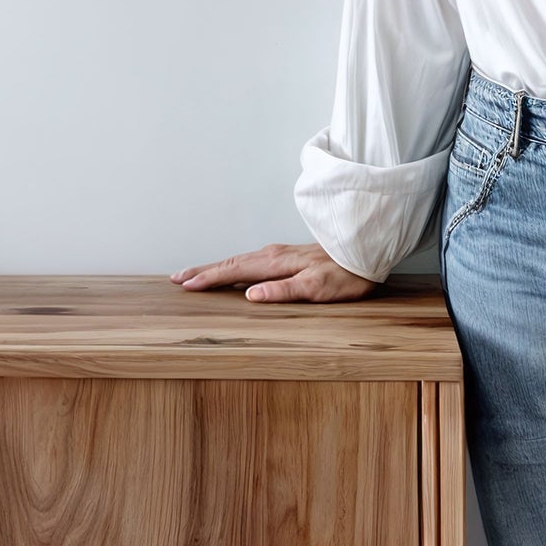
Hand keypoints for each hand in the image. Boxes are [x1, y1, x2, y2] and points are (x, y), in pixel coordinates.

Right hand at [170, 241, 379, 301]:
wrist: (367, 251)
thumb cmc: (346, 274)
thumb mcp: (317, 288)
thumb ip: (283, 291)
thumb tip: (250, 295)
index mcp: (276, 263)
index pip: (234, 271)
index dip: (208, 279)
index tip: (186, 285)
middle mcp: (273, 254)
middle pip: (231, 262)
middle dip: (203, 270)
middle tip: (178, 278)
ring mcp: (280, 253)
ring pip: (240, 260)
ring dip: (216, 267)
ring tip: (197, 274)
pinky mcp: (288, 256)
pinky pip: (251, 260)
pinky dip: (233, 265)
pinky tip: (234, 270)